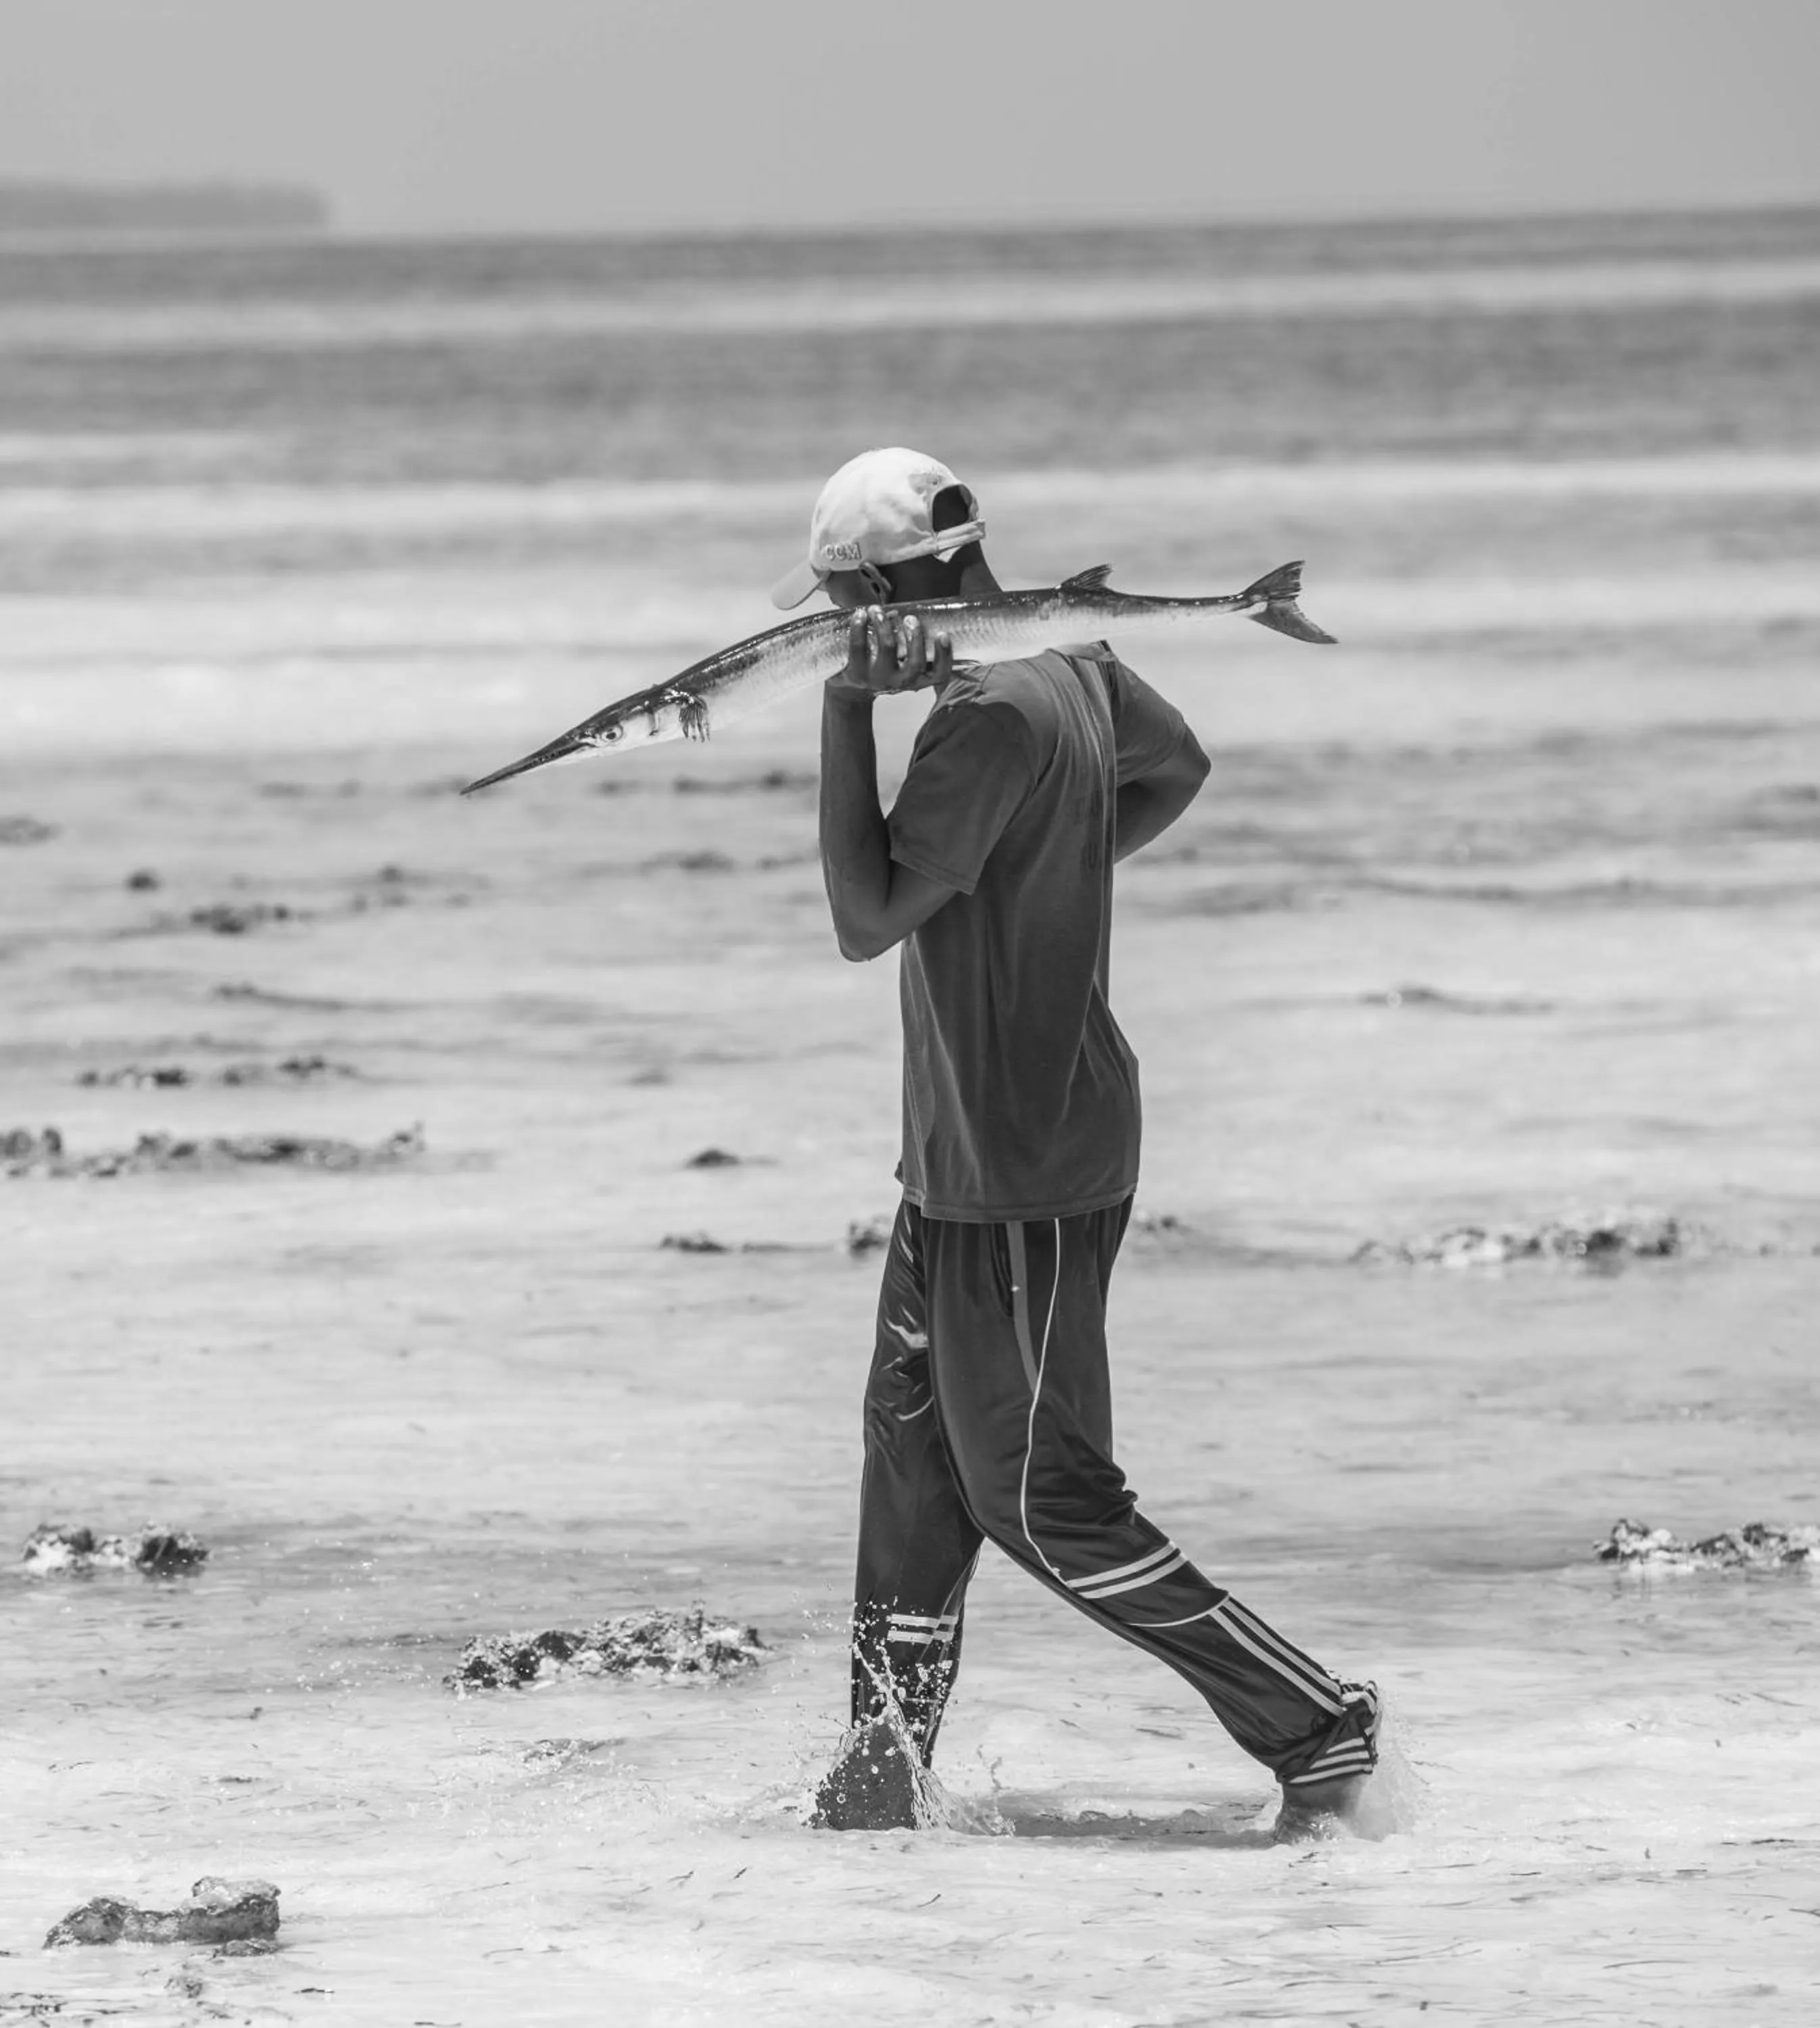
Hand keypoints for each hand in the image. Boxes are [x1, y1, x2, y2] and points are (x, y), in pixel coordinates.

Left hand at [826, 607, 953, 697]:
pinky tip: (860, 615)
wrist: (853, 687)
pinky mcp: (857, 673)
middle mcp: (900, 682)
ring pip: (887, 649)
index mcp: (918, 679)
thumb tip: (914, 613)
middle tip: (910, 619)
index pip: (939, 675)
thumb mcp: (903, 662)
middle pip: (915, 664)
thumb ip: (914, 644)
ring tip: (876, 609)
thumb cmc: (884, 667)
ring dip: (884, 624)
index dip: (944, 656)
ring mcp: (879, 679)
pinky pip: (858, 647)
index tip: (943, 635)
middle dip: (915, 637)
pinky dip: (859, 627)